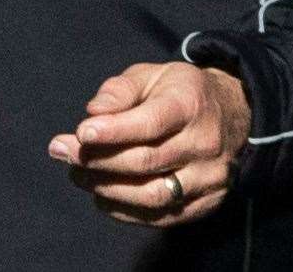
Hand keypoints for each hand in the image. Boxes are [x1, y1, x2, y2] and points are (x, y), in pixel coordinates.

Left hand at [47, 62, 251, 227]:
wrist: (230, 114)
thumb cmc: (177, 92)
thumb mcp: (150, 75)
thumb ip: (119, 90)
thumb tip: (93, 113)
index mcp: (190, 104)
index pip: (150, 123)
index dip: (113, 131)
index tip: (79, 133)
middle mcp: (205, 144)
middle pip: (146, 161)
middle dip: (98, 159)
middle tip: (62, 152)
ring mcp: (209, 178)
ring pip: (153, 195)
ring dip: (107, 188)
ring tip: (76, 174)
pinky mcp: (206, 203)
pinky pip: (161, 217)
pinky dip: (125, 211)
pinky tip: (100, 195)